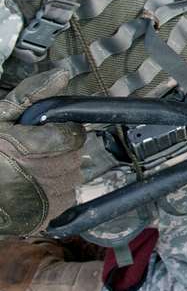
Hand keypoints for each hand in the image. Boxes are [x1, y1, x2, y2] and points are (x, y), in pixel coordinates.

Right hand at [0, 70, 83, 237]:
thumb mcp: (0, 116)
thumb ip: (31, 95)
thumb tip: (62, 74)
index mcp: (32, 145)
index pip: (73, 134)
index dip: (62, 133)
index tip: (48, 134)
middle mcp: (44, 172)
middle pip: (75, 155)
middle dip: (60, 151)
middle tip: (37, 152)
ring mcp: (46, 197)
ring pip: (73, 176)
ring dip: (59, 171)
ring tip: (33, 170)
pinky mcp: (46, 216)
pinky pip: (67, 198)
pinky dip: (56, 191)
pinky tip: (34, 187)